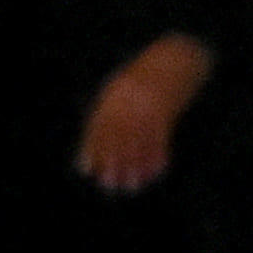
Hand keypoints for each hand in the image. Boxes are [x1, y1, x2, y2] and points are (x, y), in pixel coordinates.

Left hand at [75, 35, 212, 193]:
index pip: (97, 128)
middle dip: (112, 162)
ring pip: (139, 142)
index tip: (85, 169)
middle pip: (117, 138)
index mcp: (112, 101)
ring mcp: (147, 112)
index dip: (90, 149)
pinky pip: (159, 139)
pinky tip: (155, 172)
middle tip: (108, 183)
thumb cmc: (133, 89)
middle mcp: (128, 108)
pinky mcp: (164, 116)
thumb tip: (89, 158)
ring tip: (131, 185)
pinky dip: (157, 157)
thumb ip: (100, 122)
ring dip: (136, 166)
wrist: (166, 67)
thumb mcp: (113, 96)